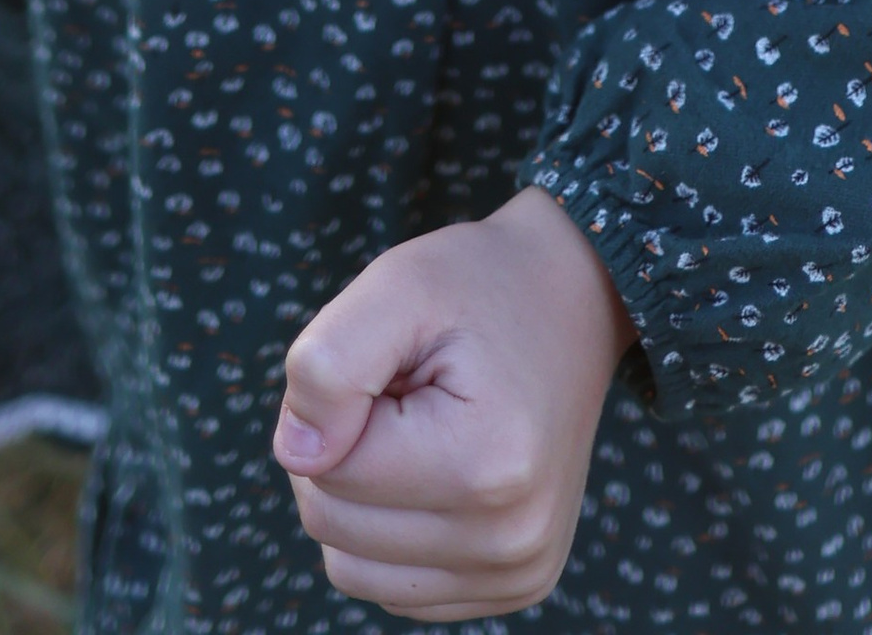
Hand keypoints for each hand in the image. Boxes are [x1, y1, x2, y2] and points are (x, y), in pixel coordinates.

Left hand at [274, 188, 634, 619]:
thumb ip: (329, 364)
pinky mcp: (515, 586)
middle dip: (342, 451)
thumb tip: (295, 454)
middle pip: (333, 526)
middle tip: (400, 390)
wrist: (576, 297)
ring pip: (352, 568)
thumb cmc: (479, 287)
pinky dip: (391, 531)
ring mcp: (517, 572)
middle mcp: (510, 540)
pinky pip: (395, 586)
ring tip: (417, 429)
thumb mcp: (398, 285)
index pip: (327, 472)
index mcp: (486, 465)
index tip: (385, 362)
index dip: (331, 407)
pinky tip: (435, 470)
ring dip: (361, 497)